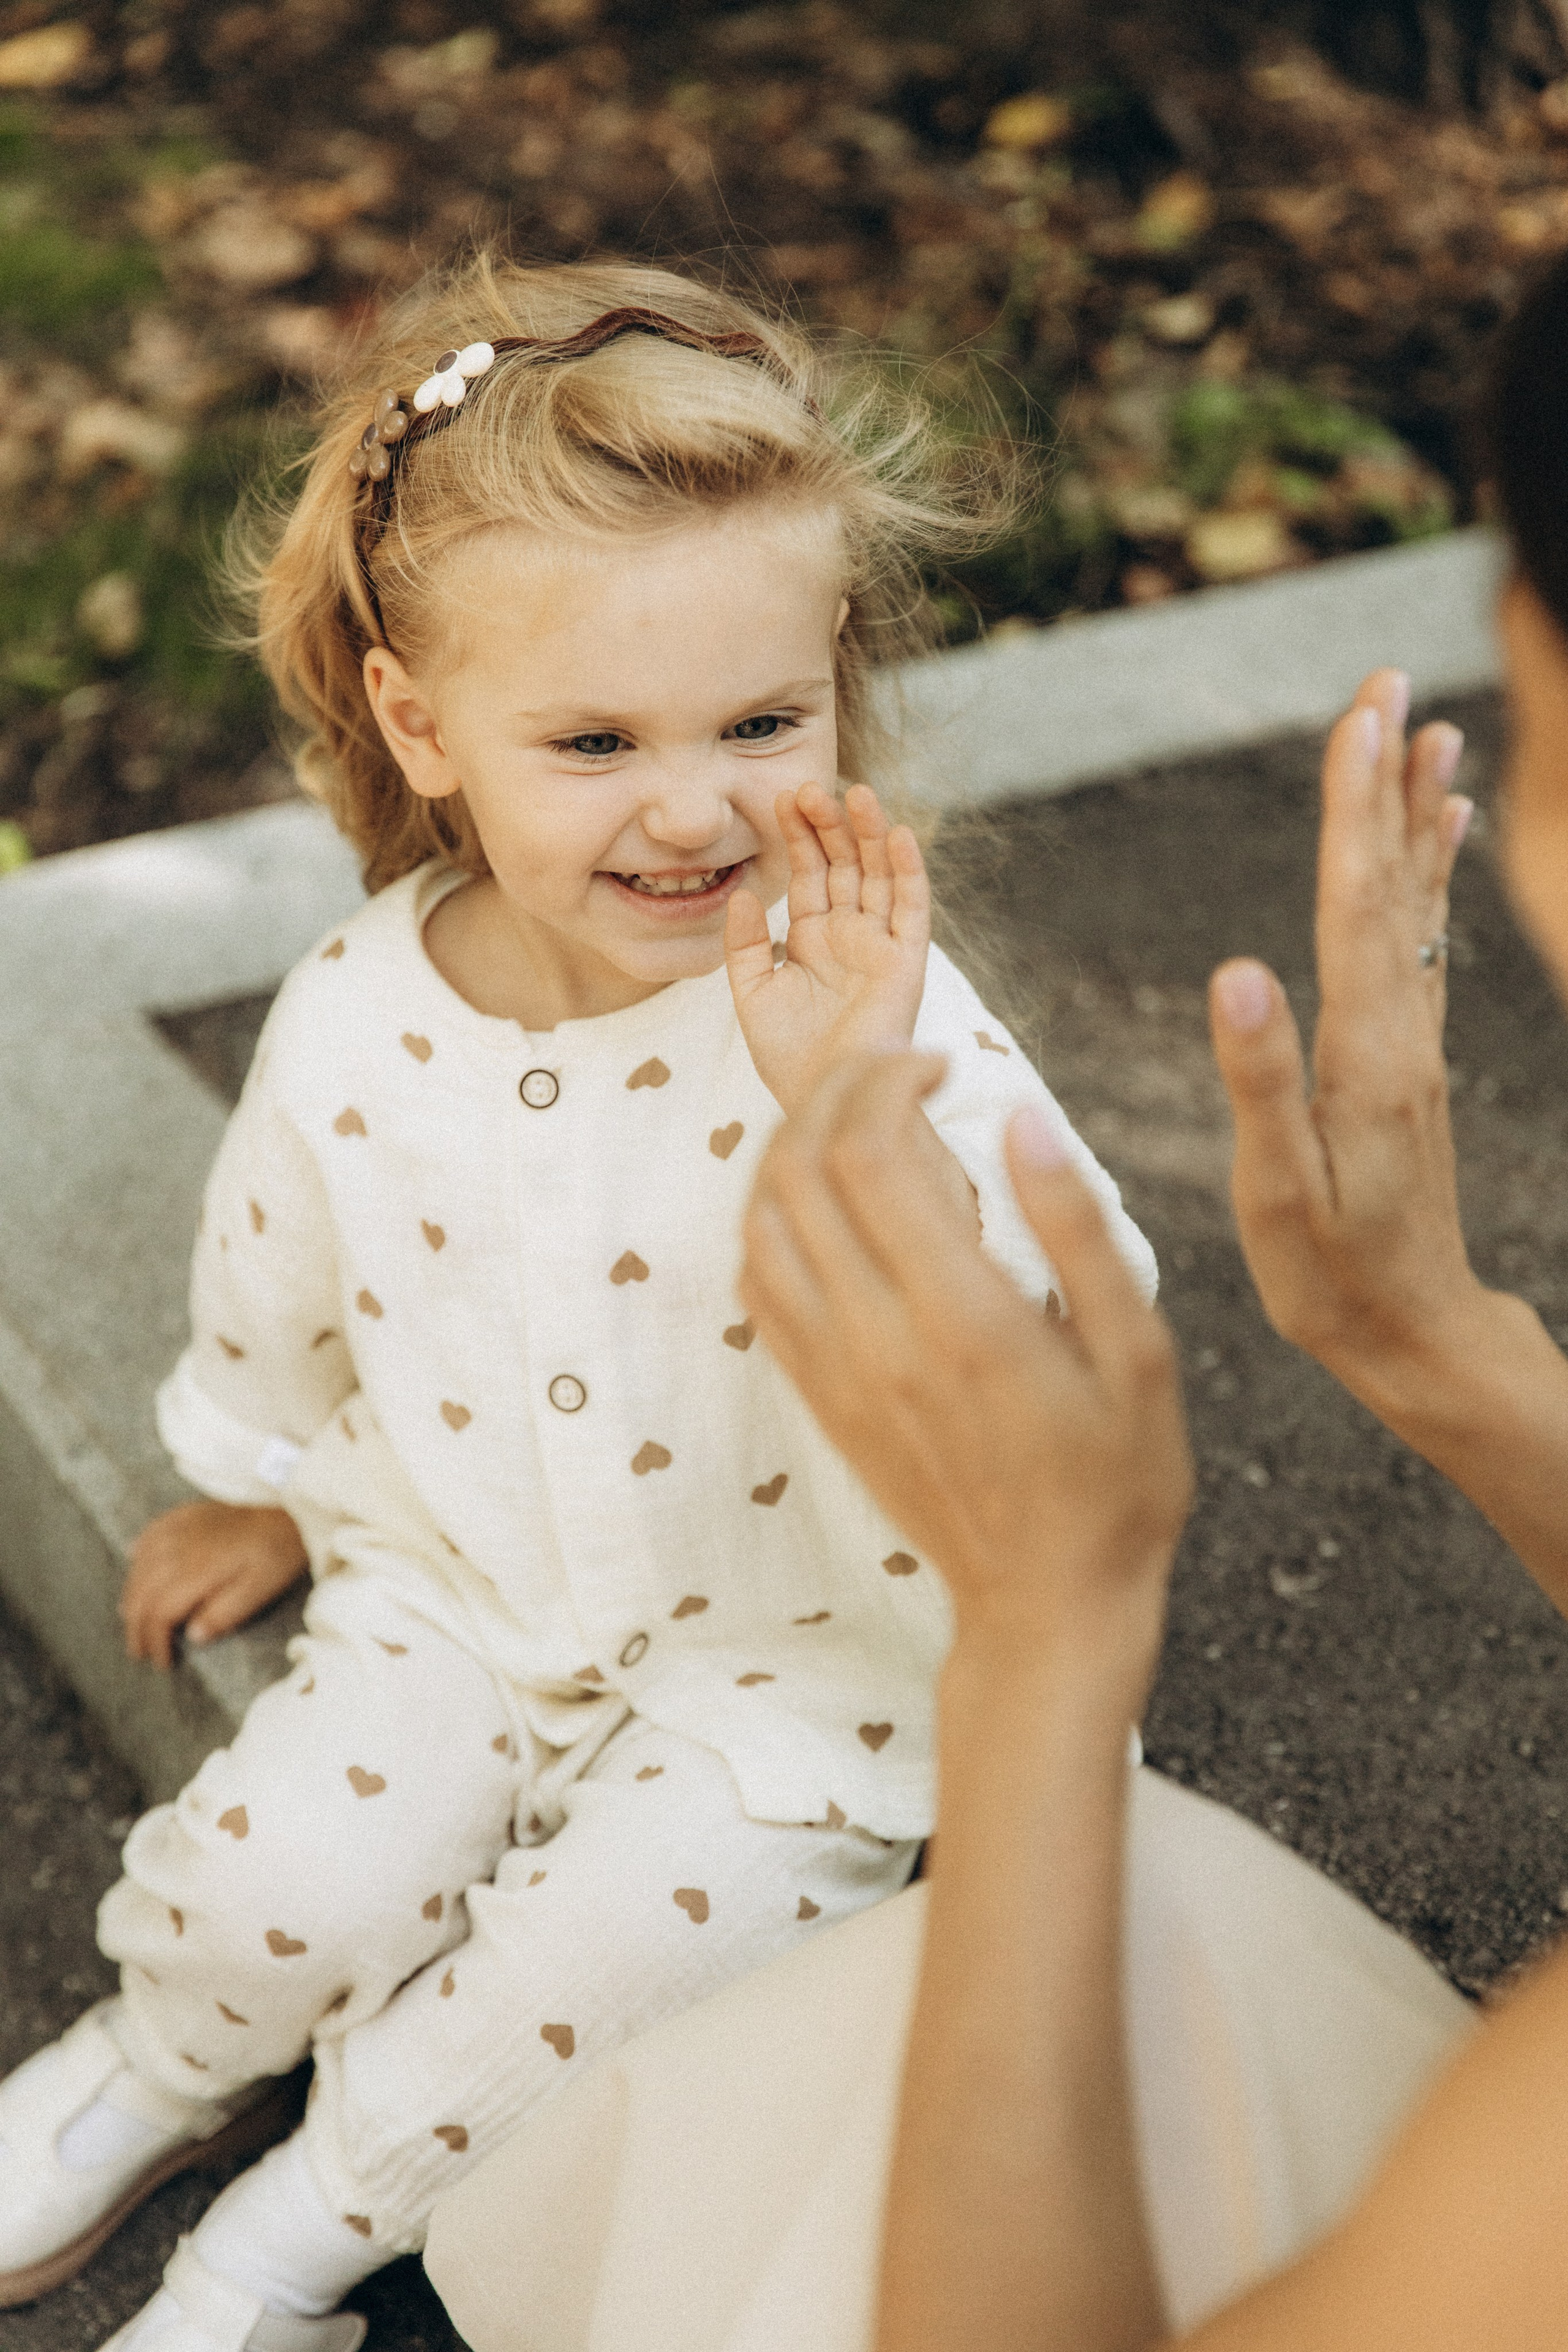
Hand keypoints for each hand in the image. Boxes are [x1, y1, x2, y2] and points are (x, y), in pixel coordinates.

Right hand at [120, 1500, 307, 1668]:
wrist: (290, 1509)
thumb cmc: (277, 1552)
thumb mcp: (260, 1589)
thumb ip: (225, 1614)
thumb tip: (193, 1637)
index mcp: (196, 1570)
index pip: (159, 1613)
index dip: (155, 1642)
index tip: (164, 1663)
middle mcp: (178, 1549)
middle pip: (141, 1594)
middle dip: (136, 1628)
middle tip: (140, 1652)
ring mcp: (177, 1529)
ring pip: (138, 1568)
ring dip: (132, 1597)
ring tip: (133, 1621)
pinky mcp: (182, 1515)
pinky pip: (148, 1536)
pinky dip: (137, 1557)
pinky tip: (135, 1565)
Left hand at [725, 781, 929, 1115]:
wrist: (821, 1100)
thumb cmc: (787, 1056)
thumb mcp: (753, 993)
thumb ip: (745, 944)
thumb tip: (742, 893)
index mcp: (813, 939)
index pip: (811, 874)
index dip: (799, 837)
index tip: (782, 799)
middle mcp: (850, 936)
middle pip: (845, 866)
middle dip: (830, 827)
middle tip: (811, 788)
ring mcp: (881, 946)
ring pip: (878, 877)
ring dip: (869, 835)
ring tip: (855, 793)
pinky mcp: (907, 963)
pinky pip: (911, 910)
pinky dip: (908, 872)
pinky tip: (898, 836)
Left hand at [740, 1053, 1191, 1656]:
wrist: (1047, 1603)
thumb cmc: (1115, 1479)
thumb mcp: (1139, 1352)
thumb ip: (1077, 1229)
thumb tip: (1025, 1118)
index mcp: (962, 1318)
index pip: (870, 1151)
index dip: (888, 1077)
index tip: (937, 1063)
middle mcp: (877, 1340)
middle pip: (799, 1168)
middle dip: (833, 1087)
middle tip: (888, 1066)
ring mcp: (835, 1372)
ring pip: (761, 1220)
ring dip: (793, 1144)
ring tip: (853, 1114)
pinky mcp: (818, 1396)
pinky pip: (757, 1283)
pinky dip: (772, 1216)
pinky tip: (824, 1197)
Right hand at [1208, 667, 1476, 1396]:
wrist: (1418, 1333)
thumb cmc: (1333, 1276)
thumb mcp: (1278, 1192)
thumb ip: (1261, 1080)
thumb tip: (1237, 967)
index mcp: (1363, 1053)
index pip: (1355, 905)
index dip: (1352, 808)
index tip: (1359, 715)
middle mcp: (1401, 1032)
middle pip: (1392, 883)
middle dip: (1385, 779)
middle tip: (1390, 682)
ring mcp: (1413, 1043)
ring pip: (1416, 905)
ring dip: (1417, 815)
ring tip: (1432, 732)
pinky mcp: (1410, 1061)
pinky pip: (1423, 944)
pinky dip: (1429, 880)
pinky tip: (1439, 841)